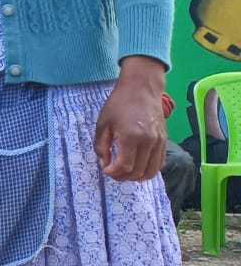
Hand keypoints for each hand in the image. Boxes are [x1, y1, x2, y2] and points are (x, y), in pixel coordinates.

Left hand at [95, 56, 167, 182]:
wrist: (141, 88)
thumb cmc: (119, 104)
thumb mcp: (103, 124)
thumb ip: (101, 147)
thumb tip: (105, 164)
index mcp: (131, 137)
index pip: (125, 166)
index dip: (114, 173)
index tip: (106, 170)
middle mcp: (148, 141)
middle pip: (138, 171)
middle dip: (123, 177)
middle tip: (114, 173)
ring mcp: (159, 141)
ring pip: (151, 170)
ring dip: (137, 176)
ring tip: (125, 173)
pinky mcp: (165, 140)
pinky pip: (160, 162)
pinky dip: (149, 170)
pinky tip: (139, 169)